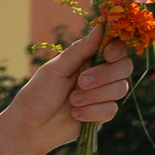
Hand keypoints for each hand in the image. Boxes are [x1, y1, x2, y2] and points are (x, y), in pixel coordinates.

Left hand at [2, 27, 132, 153]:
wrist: (30, 127)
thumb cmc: (37, 94)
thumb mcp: (55, 69)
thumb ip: (78, 50)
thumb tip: (100, 27)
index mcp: (89, 60)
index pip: (116, 49)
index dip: (117, 50)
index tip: (108, 55)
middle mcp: (100, 75)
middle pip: (124, 67)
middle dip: (105, 75)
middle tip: (81, 82)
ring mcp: (103, 95)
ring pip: (120, 88)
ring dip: (95, 95)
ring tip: (72, 101)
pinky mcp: (101, 115)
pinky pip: (111, 110)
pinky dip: (92, 112)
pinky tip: (75, 114)